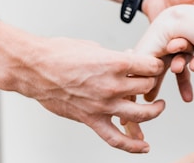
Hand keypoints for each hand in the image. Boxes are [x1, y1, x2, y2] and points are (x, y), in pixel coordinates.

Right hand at [16, 37, 164, 152]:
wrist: (35, 69)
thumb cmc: (61, 54)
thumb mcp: (94, 48)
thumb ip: (116, 57)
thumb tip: (130, 59)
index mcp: (116, 63)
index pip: (151, 67)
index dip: (156, 65)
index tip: (155, 65)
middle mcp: (113, 85)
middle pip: (148, 87)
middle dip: (151, 81)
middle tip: (148, 79)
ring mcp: (103, 105)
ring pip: (141, 114)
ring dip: (154, 111)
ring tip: (159, 107)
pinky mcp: (92, 119)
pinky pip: (116, 138)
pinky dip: (132, 145)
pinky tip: (144, 147)